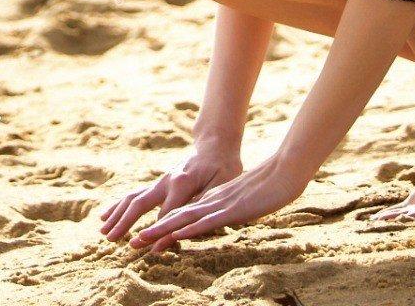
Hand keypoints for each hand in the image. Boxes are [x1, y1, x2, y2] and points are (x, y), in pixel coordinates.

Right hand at [98, 141, 243, 242]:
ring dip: (117, 215)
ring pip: (132, 198)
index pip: (166, 215)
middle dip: (124, 222)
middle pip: (139, 204)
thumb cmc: (223, 168)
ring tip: (103, 231)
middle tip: (110, 239)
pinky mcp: (159, 184)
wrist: (215, 146)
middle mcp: (166, 181)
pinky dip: (119, 206)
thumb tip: (186, 228)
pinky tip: (106, 215)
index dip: (158, 234)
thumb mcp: (221, 187)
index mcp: (182, 183)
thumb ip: (203, 206)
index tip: (147, 250)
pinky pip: (134, 195)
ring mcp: (160, 182)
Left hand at [129, 155, 310, 251]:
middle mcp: (209, 200)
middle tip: (130, 243)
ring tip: (141, 241)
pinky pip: (207, 220)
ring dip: (162, 231)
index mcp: (211, 199)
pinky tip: (175, 236)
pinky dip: (189, 229)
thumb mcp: (241, 204)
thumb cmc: (267, 188)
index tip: (142, 239)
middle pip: (175, 217)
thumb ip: (227, 212)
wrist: (284, 170)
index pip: (181, 215)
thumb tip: (215, 223)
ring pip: (184, 219)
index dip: (161, 227)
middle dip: (152, 231)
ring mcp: (219, 204)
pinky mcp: (232, 209)